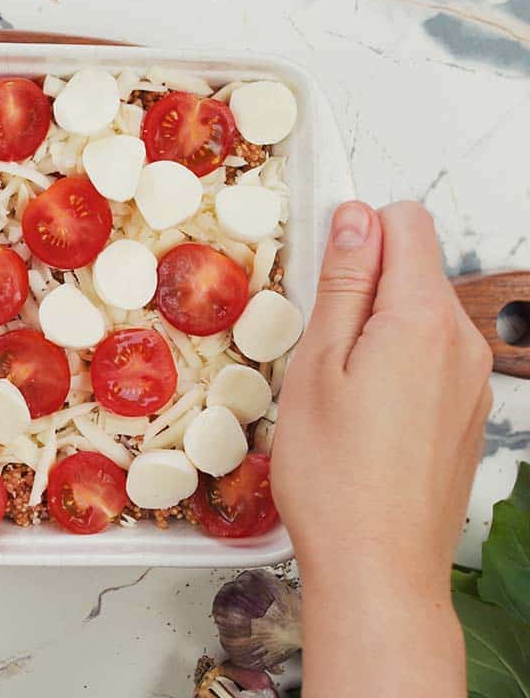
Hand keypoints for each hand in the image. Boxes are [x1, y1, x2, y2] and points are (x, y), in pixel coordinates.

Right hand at [273, 200, 491, 696]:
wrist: (378, 569)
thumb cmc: (336, 478)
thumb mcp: (316, 365)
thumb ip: (342, 283)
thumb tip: (355, 218)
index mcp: (425, 320)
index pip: (406, 222)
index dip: (357, 235)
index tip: (322, 275)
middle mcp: (464, 344)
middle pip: (414, 270)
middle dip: (363, 289)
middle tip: (318, 351)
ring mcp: (471, 383)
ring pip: (419, 319)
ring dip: (375, 332)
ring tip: (336, 392)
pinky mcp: (466, 416)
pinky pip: (430, 362)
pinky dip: (394, 369)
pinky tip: (362, 418)